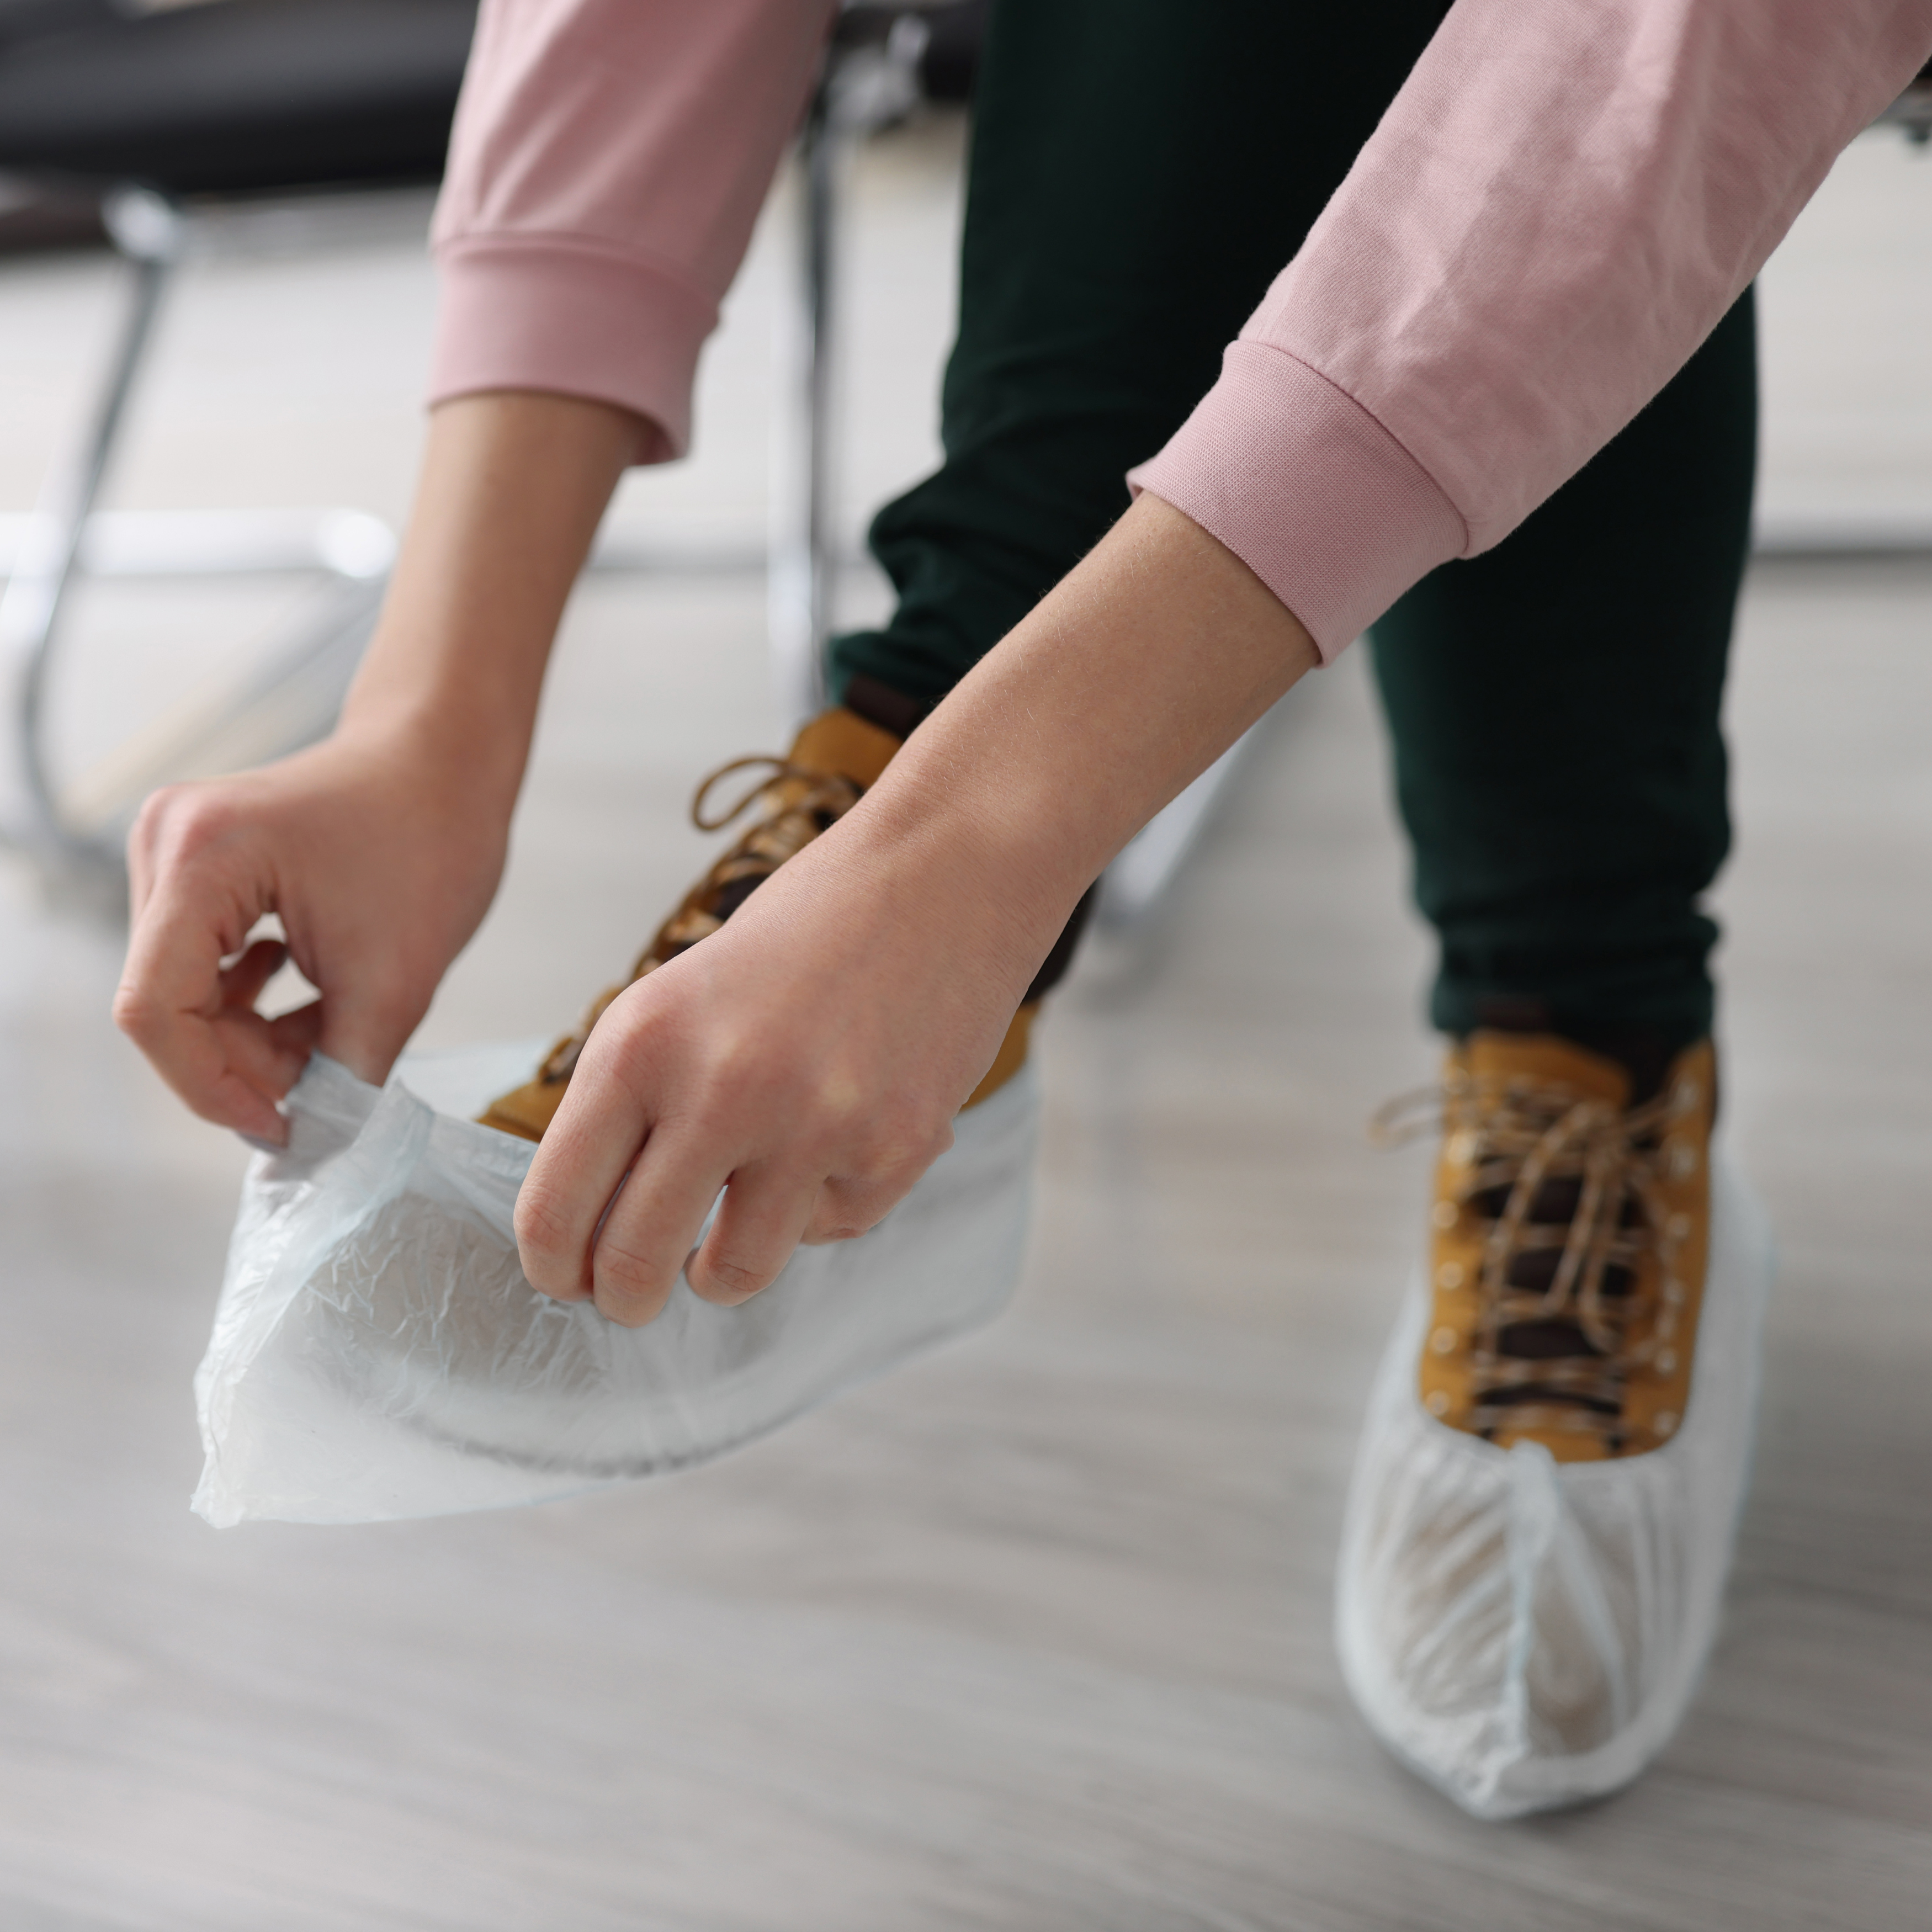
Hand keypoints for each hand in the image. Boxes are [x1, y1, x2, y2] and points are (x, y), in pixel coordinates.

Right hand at [114, 391, 641, 1140]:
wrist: (448, 761)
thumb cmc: (434, 839)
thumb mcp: (396, 977)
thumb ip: (344, 1074)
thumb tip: (310, 1152)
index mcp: (202, 857)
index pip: (156, 1009)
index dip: (211, 1088)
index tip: (281, 1129)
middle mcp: (166, 844)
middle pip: (166, 1003)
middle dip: (240, 1063)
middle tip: (323, 1089)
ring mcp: (175, 851)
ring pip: (186, 991)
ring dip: (252, 1038)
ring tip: (329, 1043)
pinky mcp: (199, 866)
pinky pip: (204, 964)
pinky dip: (254, 1004)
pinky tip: (309, 1003)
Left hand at [514, 813, 1044, 1323]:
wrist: (940, 879)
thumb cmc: (796, 940)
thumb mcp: (675, 1000)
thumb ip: (627, 1105)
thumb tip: (586, 1231)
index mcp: (640, 1043)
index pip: (555, 1209)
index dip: (552, 1268)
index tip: (565, 1279)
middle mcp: (720, 1089)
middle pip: (634, 1264)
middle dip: (626, 1298)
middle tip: (633, 1297)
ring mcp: (814, 1128)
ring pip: (732, 1274)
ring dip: (721, 1267)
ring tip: (736, 1220)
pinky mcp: (892, 1153)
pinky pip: (824, 1232)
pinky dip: (818, 1205)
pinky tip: (839, 1131)